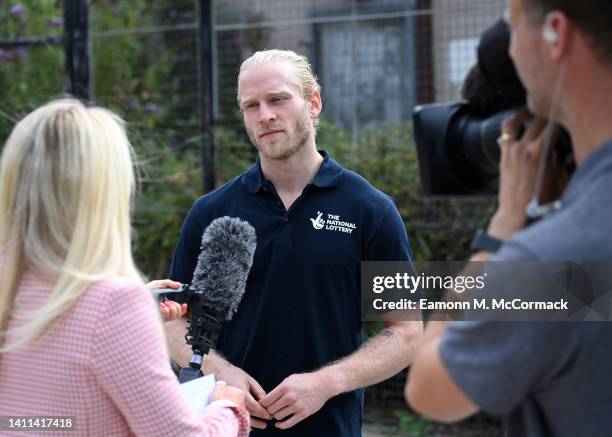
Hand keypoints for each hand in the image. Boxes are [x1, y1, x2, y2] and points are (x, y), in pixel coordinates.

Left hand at [146, 279, 186, 321]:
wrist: (134, 295)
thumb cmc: (144, 291)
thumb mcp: (157, 284)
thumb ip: (168, 283)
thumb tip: (179, 285)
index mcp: (164, 307)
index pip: (178, 313)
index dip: (184, 310)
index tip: (185, 304)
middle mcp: (163, 314)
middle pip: (177, 315)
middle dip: (177, 307)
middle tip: (170, 302)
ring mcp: (159, 316)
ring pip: (173, 316)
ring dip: (172, 307)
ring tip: (165, 302)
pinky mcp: (156, 317)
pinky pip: (166, 315)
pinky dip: (166, 309)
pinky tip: (161, 304)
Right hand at [215, 363, 270, 428]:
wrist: (220, 373)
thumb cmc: (235, 375)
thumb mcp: (249, 380)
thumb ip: (258, 391)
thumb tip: (265, 401)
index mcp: (241, 391)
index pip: (254, 405)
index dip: (262, 412)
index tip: (269, 416)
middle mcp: (234, 399)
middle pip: (248, 414)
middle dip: (258, 420)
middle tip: (266, 423)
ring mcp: (229, 403)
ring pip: (241, 417)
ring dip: (253, 423)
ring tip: (261, 425)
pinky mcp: (225, 406)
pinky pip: (235, 417)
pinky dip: (243, 421)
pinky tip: (251, 424)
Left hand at [260, 372, 334, 429]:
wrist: (323, 384)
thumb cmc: (305, 380)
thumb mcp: (290, 379)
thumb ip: (279, 389)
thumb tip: (267, 399)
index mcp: (284, 387)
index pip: (266, 400)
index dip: (262, 404)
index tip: (263, 405)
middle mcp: (290, 397)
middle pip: (271, 410)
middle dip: (268, 410)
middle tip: (270, 410)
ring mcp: (297, 406)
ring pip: (278, 417)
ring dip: (275, 416)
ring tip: (277, 413)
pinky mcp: (303, 413)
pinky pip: (288, 424)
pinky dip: (281, 425)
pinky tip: (279, 424)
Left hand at [488, 112, 546, 239]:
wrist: (516, 211)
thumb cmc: (538, 198)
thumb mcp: (554, 176)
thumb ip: (553, 156)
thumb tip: (550, 144)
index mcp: (539, 151)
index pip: (552, 125)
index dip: (558, 121)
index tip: (559, 122)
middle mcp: (523, 147)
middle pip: (535, 120)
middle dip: (543, 116)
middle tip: (547, 117)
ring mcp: (510, 150)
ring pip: (512, 122)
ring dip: (520, 115)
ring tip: (526, 115)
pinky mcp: (502, 156)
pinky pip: (503, 136)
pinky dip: (509, 130)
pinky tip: (514, 130)